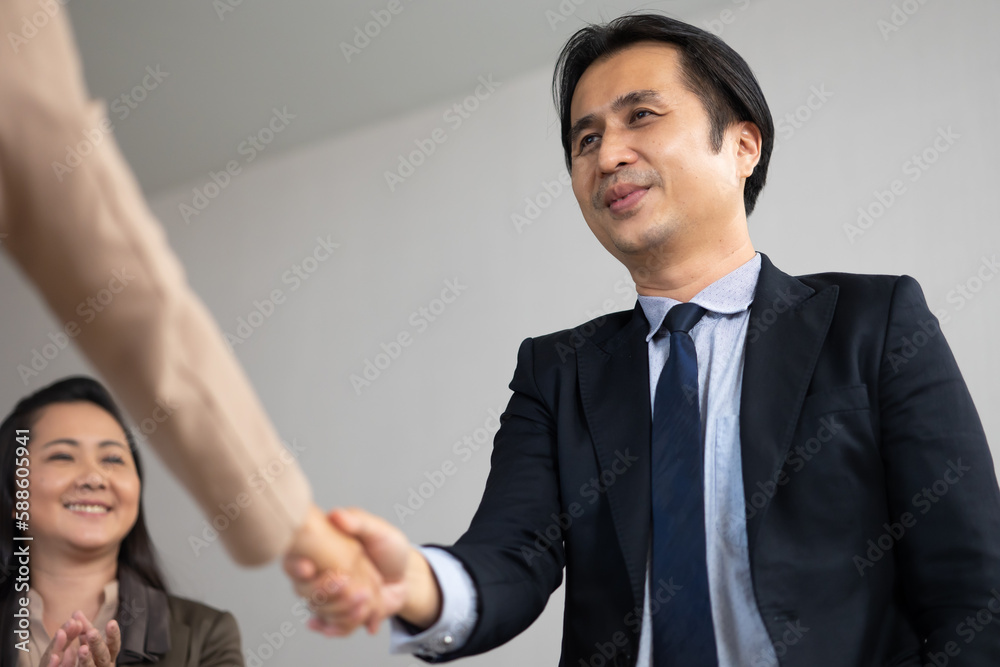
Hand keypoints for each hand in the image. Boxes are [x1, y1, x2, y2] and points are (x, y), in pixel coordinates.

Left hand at [39, 611, 119, 666]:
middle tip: (92, 632)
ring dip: (86, 659)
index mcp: (108, 656)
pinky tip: (58, 658)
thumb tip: (76, 612)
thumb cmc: (89, 659)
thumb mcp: (88, 643)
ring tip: (81, 648)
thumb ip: (85, 630)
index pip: (114, 645)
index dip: (113, 635)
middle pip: (103, 656)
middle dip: (97, 644)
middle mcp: (103, 666)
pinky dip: (67, 665)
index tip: (111, 622)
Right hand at [283, 504, 387, 635]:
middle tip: (352, 587)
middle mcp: (320, 573)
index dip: (296, 566)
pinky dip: (338, 627)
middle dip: (325, 592)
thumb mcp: (379, 532)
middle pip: (305, 589)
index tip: (307, 568)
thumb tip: (336, 515)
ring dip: (339, 611)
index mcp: (325, 549)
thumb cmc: (390, 549)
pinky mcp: (339, 611)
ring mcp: (328, 594)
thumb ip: (358, 523)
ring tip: (364, 606)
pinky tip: (344, 626)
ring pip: (318, 608)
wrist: (406, 577)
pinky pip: (330, 625)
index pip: (297, 559)